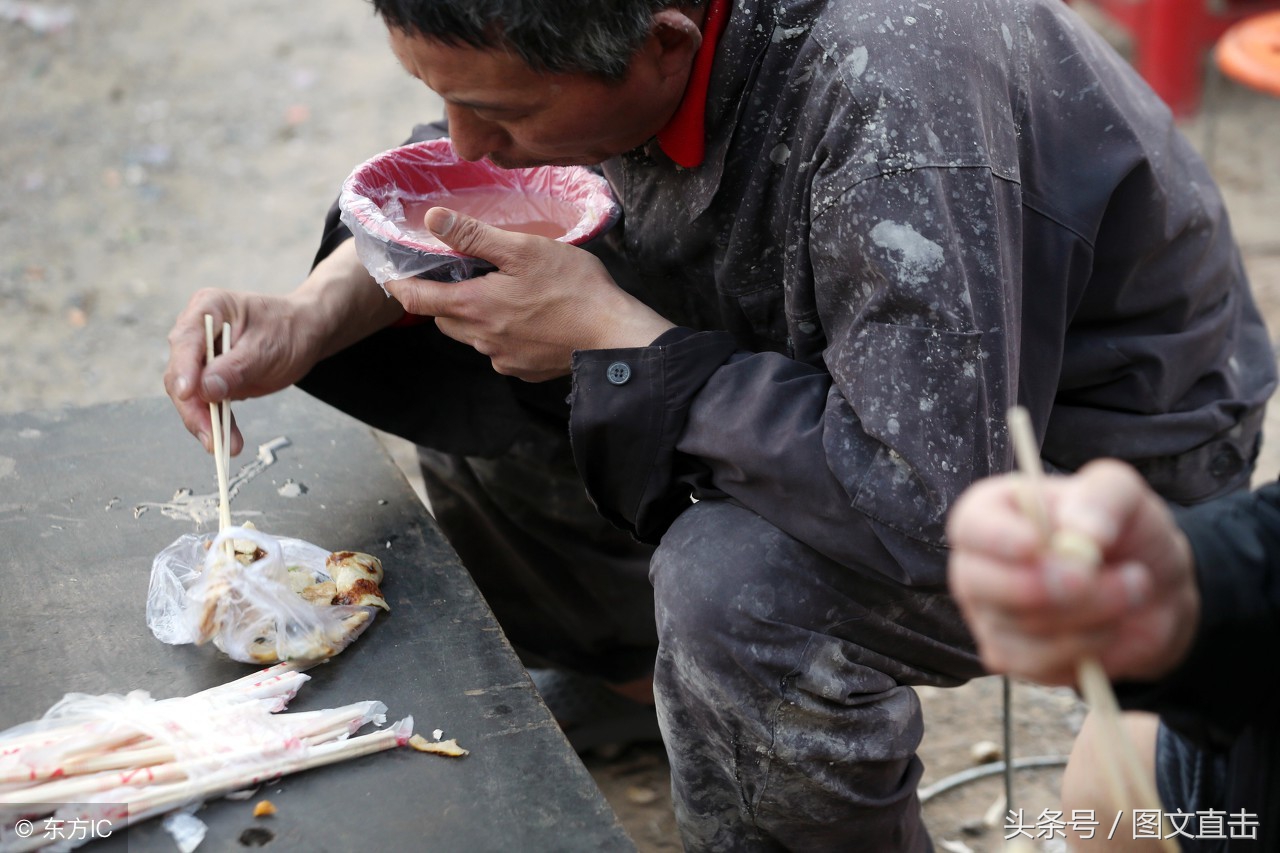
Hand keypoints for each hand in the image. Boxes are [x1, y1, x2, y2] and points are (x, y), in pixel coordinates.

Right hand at [164, 290, 325, 455]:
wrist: (305, 332)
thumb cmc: (289, 328)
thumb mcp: (267, 346)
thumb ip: (236, 367)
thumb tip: (206, 390)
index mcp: (208, 308)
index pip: (186, 341)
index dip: (183, 370)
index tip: (187, 393)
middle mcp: (197, 331)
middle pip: (182, 373)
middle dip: (194, 408)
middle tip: (210, 434)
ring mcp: (202, 356)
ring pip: (191, 395)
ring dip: (204, 422)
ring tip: (222, 445)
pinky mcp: (211, 378)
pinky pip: (207, 403)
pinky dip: (216, 423)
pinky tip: (227, 441)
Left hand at [384, 207, 673, 380]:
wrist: (613, 337)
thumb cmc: (573, 289)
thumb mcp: (524, 250)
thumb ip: (475, 236)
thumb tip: (432, 220)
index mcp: (474, 306)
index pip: (416, 299)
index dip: (400, 283)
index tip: (395, 271)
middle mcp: (481, 339)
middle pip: (444, 317)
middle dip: (446, 297)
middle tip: (466, 272)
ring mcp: (503, 359)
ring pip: (473, 335)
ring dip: (478, 315)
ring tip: (506, 292)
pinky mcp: (524, 370)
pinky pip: (500, 351)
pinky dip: (505, 334)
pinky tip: (531, 318)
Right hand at [946, 459, 1199, 686]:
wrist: (1153, 592)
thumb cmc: (1125, 533)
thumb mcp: (1124, 493)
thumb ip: (1101, 498)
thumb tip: (1081, 533)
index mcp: (993, 512)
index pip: (970, 526)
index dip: (996, 538)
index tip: (1035, 544)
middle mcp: (978, 564)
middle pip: (977, 582)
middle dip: (1042, 585)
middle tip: (1092, 576)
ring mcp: (988, 615)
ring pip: (1018, 627)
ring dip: (1087, 614)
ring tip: (1132, 589)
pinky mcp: (1010, 657)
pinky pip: (1034, 663)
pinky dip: (1084, 648)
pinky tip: (1111, 625)